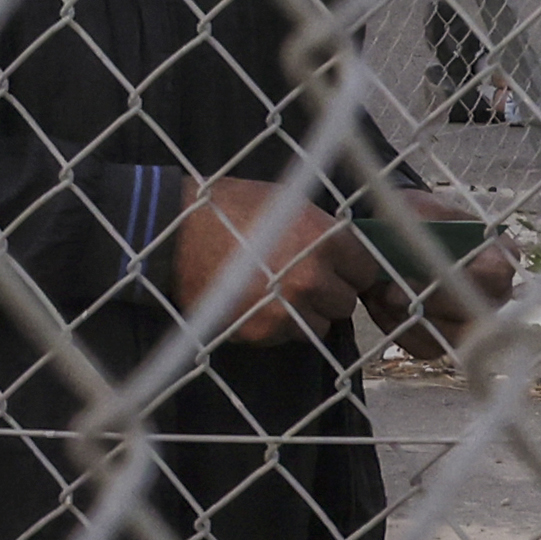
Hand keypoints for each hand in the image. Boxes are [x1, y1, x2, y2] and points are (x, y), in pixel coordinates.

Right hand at [187, 180, 382, 340]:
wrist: (174, 233)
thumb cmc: (229, 209)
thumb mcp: (286, 203)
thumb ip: (324, 230)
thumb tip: (355, 252)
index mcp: (323, 239)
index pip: (366, 269)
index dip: (350, 267)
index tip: (336, 264)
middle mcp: (311, 277)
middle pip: (346, 301)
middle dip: (329, 291)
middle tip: (302, 277)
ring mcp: (287, 308)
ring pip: (321, 325)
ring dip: (307, 313)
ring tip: (277, 291)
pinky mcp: (262, 332)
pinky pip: (288, 336)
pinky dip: (278, 324)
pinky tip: (256, 302)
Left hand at [369, 189, 519, 333]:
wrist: (394, 236)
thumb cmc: (416, 218)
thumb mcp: (422, 210)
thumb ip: (425, 227)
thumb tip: (417, 246)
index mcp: (497, 258)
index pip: (493, 279)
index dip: (461, 281)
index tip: (424, 273)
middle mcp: (493, 296)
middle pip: (474, 317)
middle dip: (430, 306)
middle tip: (391, 292)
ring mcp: (469, 322)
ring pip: (448, 338)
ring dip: (409, 319)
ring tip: (381, 294)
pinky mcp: (442, 340)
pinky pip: (424, 346)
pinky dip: (398, 328)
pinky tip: (381, 305)